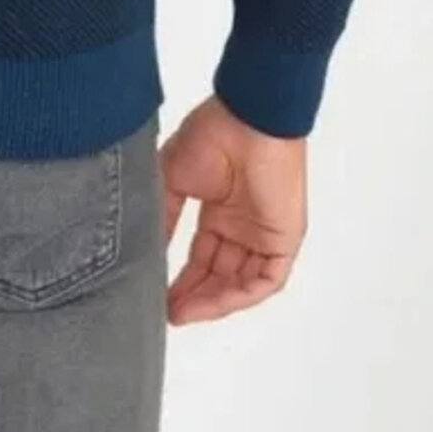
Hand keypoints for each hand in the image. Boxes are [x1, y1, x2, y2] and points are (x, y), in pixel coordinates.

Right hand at [160, 96, 305, 324]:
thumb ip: (164, 214)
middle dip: (194, 295)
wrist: (248, 119)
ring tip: (183, 312)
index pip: (201, 257)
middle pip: (219, 273)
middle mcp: (242, 226)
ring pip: (241, 282)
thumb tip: (147, 249)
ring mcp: (264, 234)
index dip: (181, 278)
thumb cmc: (212, 137)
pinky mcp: (285, 238)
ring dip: (213, 301)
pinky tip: (214, 303)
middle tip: (167, 311)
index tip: (157, 294)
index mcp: (220, 210)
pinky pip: (266, 279)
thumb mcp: (173, 177)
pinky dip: (241, 295)